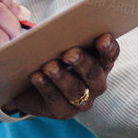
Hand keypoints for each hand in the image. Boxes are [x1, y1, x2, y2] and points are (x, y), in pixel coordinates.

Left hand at [1, 33, 119, 119]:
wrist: (28, 85)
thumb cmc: (48, 56)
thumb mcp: (56, 43)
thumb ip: (62, 34)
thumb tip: (55, 25)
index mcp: (99, 62)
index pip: (109, 55)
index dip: (108, 48)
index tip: (103, 37)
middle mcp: (96, 84)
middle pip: (94, 73)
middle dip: (82, 63)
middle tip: (69, 53)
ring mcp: (82, 101)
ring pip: (76, 89)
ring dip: (62, 77)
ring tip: (49, 66)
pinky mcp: (63, 112)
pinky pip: (56, 100)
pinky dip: (46, 87)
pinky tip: (36, 76)